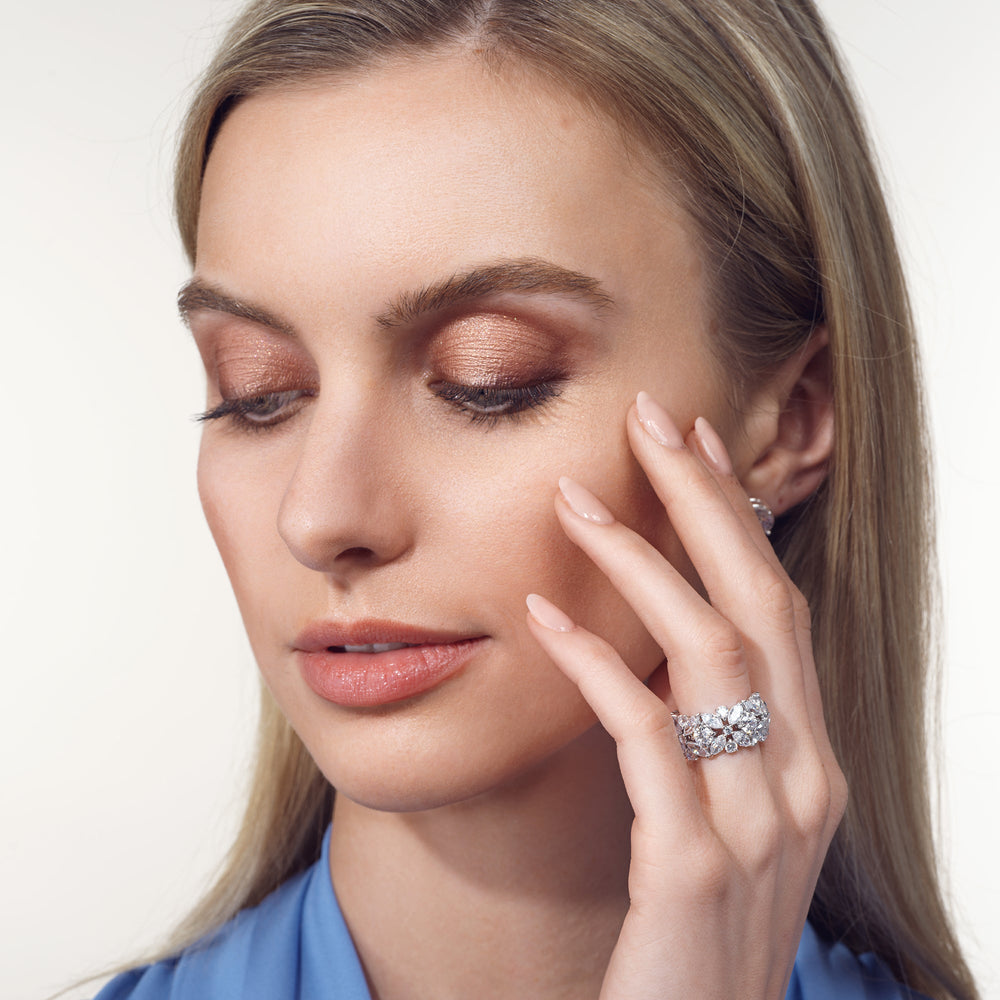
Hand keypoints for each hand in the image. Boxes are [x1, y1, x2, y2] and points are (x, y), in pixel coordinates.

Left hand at [525, 391, 846, 999]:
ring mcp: (758, 823)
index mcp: (809, 762)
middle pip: (761, 603)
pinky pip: (646, 735)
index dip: (740, 520)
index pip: (781, 608)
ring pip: (711, 651)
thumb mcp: (721, 816)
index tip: (695, 444)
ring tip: (573, 498)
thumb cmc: (693, 926)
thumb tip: (650, 637)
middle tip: (651, 419)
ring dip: (641, 560)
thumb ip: (705, 733)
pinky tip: (543, 618)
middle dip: (705, 501)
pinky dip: (596, 664)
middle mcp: (803, 780)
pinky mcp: (694, 867)